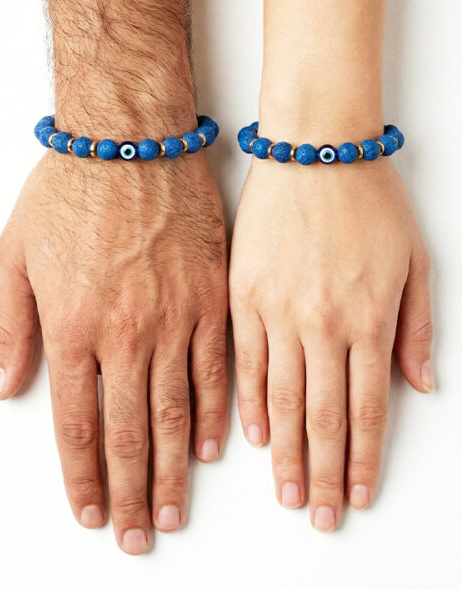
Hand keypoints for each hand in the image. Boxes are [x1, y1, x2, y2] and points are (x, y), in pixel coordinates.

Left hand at [0, 148, 227, 553]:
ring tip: (171, 511)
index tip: (89, 511)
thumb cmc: (71, 188)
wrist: (132, 138)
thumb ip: (9, 325)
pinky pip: (217, 370)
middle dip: (129, 493)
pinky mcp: (212, 297)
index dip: (83, 476)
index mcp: (74, 325)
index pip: (78, 424)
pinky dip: (214, 416)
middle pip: (129, 433)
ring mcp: (175, 316)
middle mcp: (126, 332)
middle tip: (134, 535)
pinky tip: (212, 448)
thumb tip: (7, 386)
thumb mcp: (13, 251)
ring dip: (172, 471)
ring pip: (175, 414)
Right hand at [230, 157, 432, 530]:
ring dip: (286, 454)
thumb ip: (417, 327)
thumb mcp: (414, 259)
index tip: (357, 495)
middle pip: (321, 417)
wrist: (314, 148)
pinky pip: (243, 361)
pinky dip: (248, 404)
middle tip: (319, 514)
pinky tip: (252, 436)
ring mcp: (276, 309)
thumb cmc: (368, 198)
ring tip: (288, 492)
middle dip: (324, 474)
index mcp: (367, 317)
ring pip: (281, 399)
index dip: (362, 460)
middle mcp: (321, 323)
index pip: (365, 409)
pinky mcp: (242, 292)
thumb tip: (420, 386)